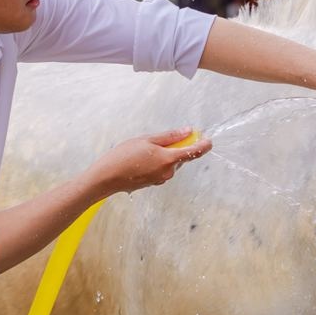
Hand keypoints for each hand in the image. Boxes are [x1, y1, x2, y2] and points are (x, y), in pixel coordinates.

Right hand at [91, 128, 211, 195]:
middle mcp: (168, 172)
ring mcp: (161, 179)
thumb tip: (188, 131)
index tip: (209, 140)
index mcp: (168, 159)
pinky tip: (141, 158)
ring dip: (164, 155)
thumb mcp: (147, 140)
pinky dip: (157, 162)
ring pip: (170, 163)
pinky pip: (161, 169)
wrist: (106, 177)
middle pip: (180, 157)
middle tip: (160, 139)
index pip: (193, 152)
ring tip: (143, 149)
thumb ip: (170, 136)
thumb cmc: (123, 156)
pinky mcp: (153, 183)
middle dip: (176, 147)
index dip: (203, 146)